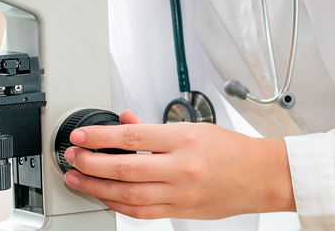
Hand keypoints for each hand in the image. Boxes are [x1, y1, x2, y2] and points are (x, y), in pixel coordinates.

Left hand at [62, 109, 295, 219]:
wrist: (262, 177)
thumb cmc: (231, 150)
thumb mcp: (193, 126)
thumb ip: (153, 127)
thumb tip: (124, 122)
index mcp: (183, 140)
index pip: (132, 138)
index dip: (100, 138)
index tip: (80, 137)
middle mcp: (181, 168)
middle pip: (125, 169)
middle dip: (91, 164)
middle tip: (72, 157)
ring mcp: (181, 194)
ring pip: (129, 195)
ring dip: (97, 188)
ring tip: (77, 179)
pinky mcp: (181, 211)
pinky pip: (143, 212)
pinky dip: (119, 206)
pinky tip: (104, 198)